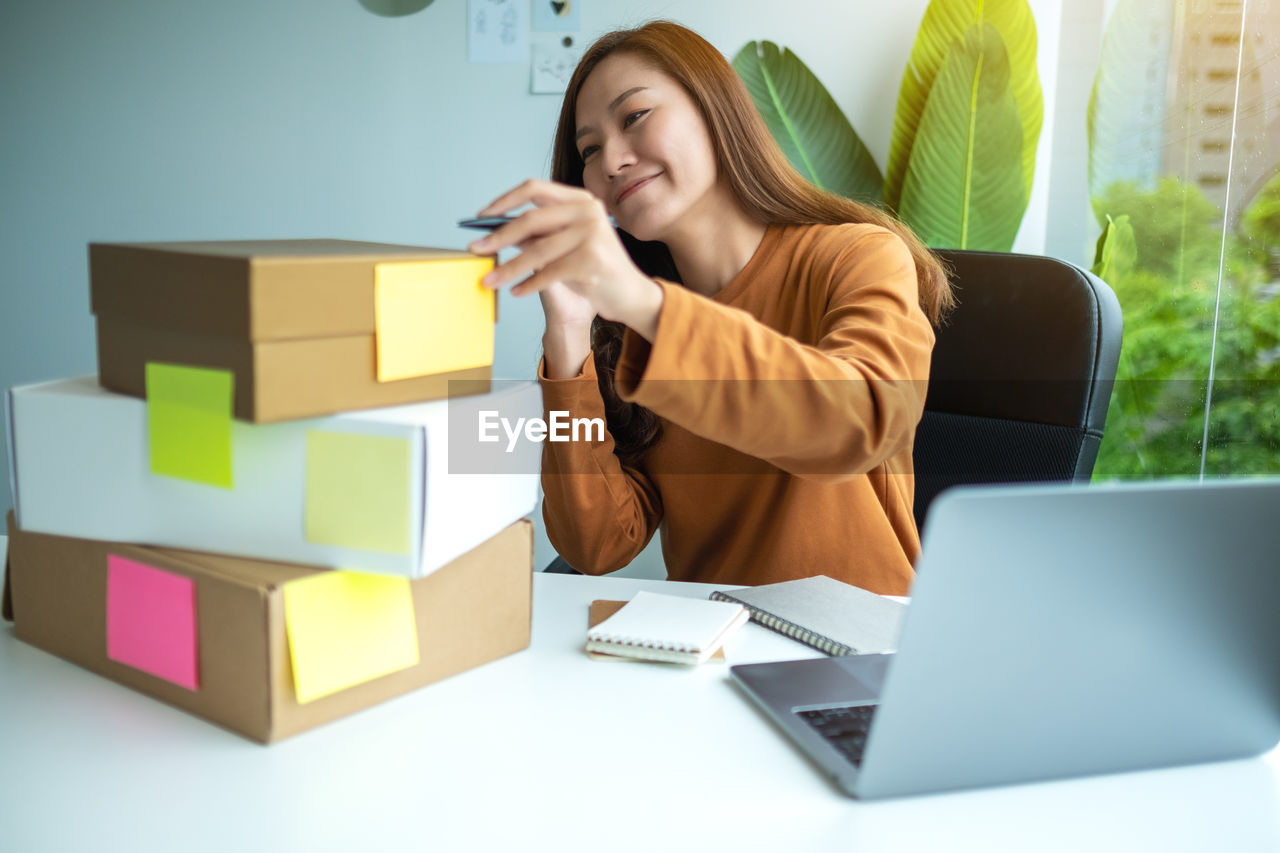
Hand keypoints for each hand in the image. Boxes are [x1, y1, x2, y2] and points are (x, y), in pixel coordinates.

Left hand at [467, 179, 662, 338]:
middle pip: (531, 220)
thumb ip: (538, 234)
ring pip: (537, 251)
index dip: (504, 201)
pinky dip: (529, 285)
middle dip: (498, 237)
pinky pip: (549, 273)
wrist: (629, 296)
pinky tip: (517, 292)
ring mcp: (593, 233)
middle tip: (475, 249)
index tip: (481, 217)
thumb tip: (495, 231)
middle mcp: (589, 211)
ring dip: (508, 268)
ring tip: (490, 280)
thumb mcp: (564, 245)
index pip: (534, 189)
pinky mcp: (592, 260)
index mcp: (581, 200)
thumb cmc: (592, 269)